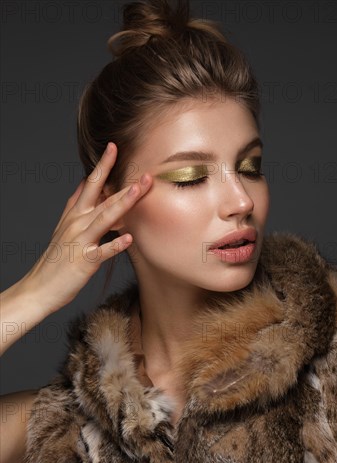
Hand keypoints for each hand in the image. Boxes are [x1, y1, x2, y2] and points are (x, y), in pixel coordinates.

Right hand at [23, 142, 151, 313]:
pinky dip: (115, 245)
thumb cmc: (56, 260)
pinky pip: (102, 252)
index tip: (113, 147)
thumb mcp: (65, 228)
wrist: (39, 287)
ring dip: (122, 204)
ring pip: (104, 218)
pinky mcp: (84, 261)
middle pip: (102, 197)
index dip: (101, 166)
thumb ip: (77, 206)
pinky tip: (129, 239)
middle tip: (144, 172)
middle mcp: (77, 224)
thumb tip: (86, 184)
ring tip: (138, 190)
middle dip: (123, 183)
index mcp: (74, 215)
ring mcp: (80, 241)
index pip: (89, 185)